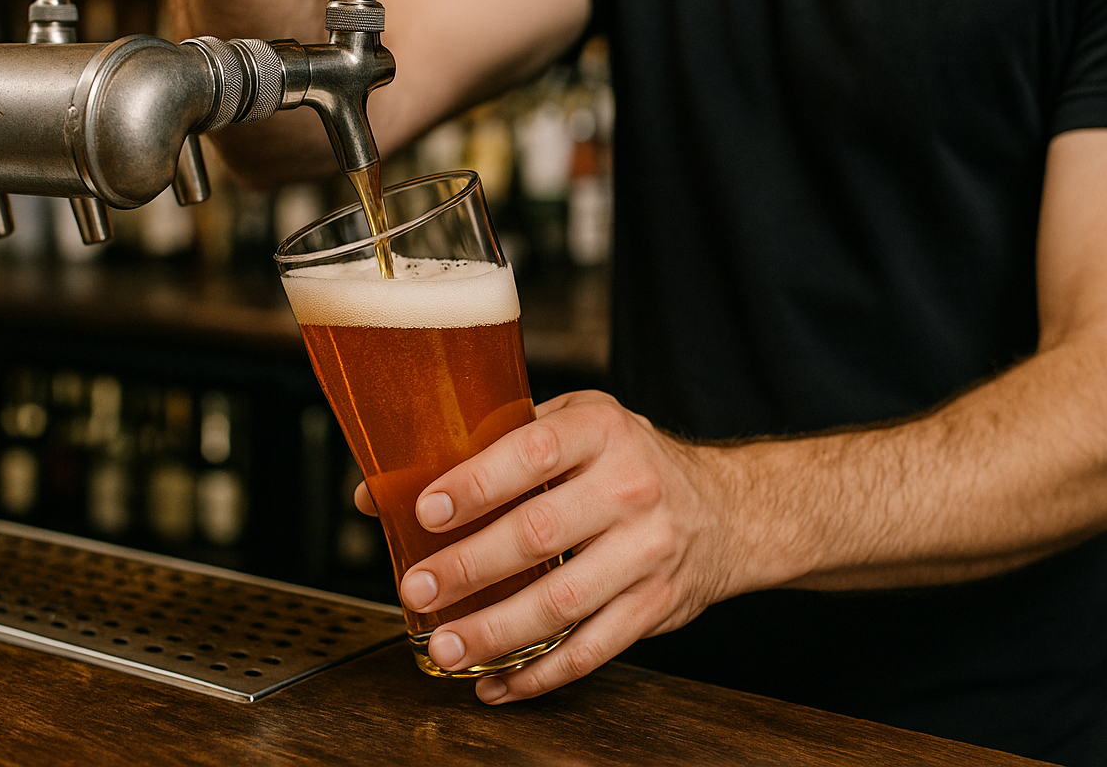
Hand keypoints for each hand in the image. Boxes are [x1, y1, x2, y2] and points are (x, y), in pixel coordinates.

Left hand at [354, 391, 747, 702]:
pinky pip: (592, 650)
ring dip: (497, 630)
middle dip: (470, 567)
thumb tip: (379, 493)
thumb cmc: (625, 461)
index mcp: (601, 430)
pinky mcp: (656, 606)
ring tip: (446, 645)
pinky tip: (496, 682)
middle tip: (419, 589)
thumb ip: (488, 448)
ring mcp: (647, 551)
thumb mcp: (571, 426)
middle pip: (540, 533)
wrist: (726, 509)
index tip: (426, 509)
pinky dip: (539, 674)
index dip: (477, 483)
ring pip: (564, 601)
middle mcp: (630, 487)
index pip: (533, 453)